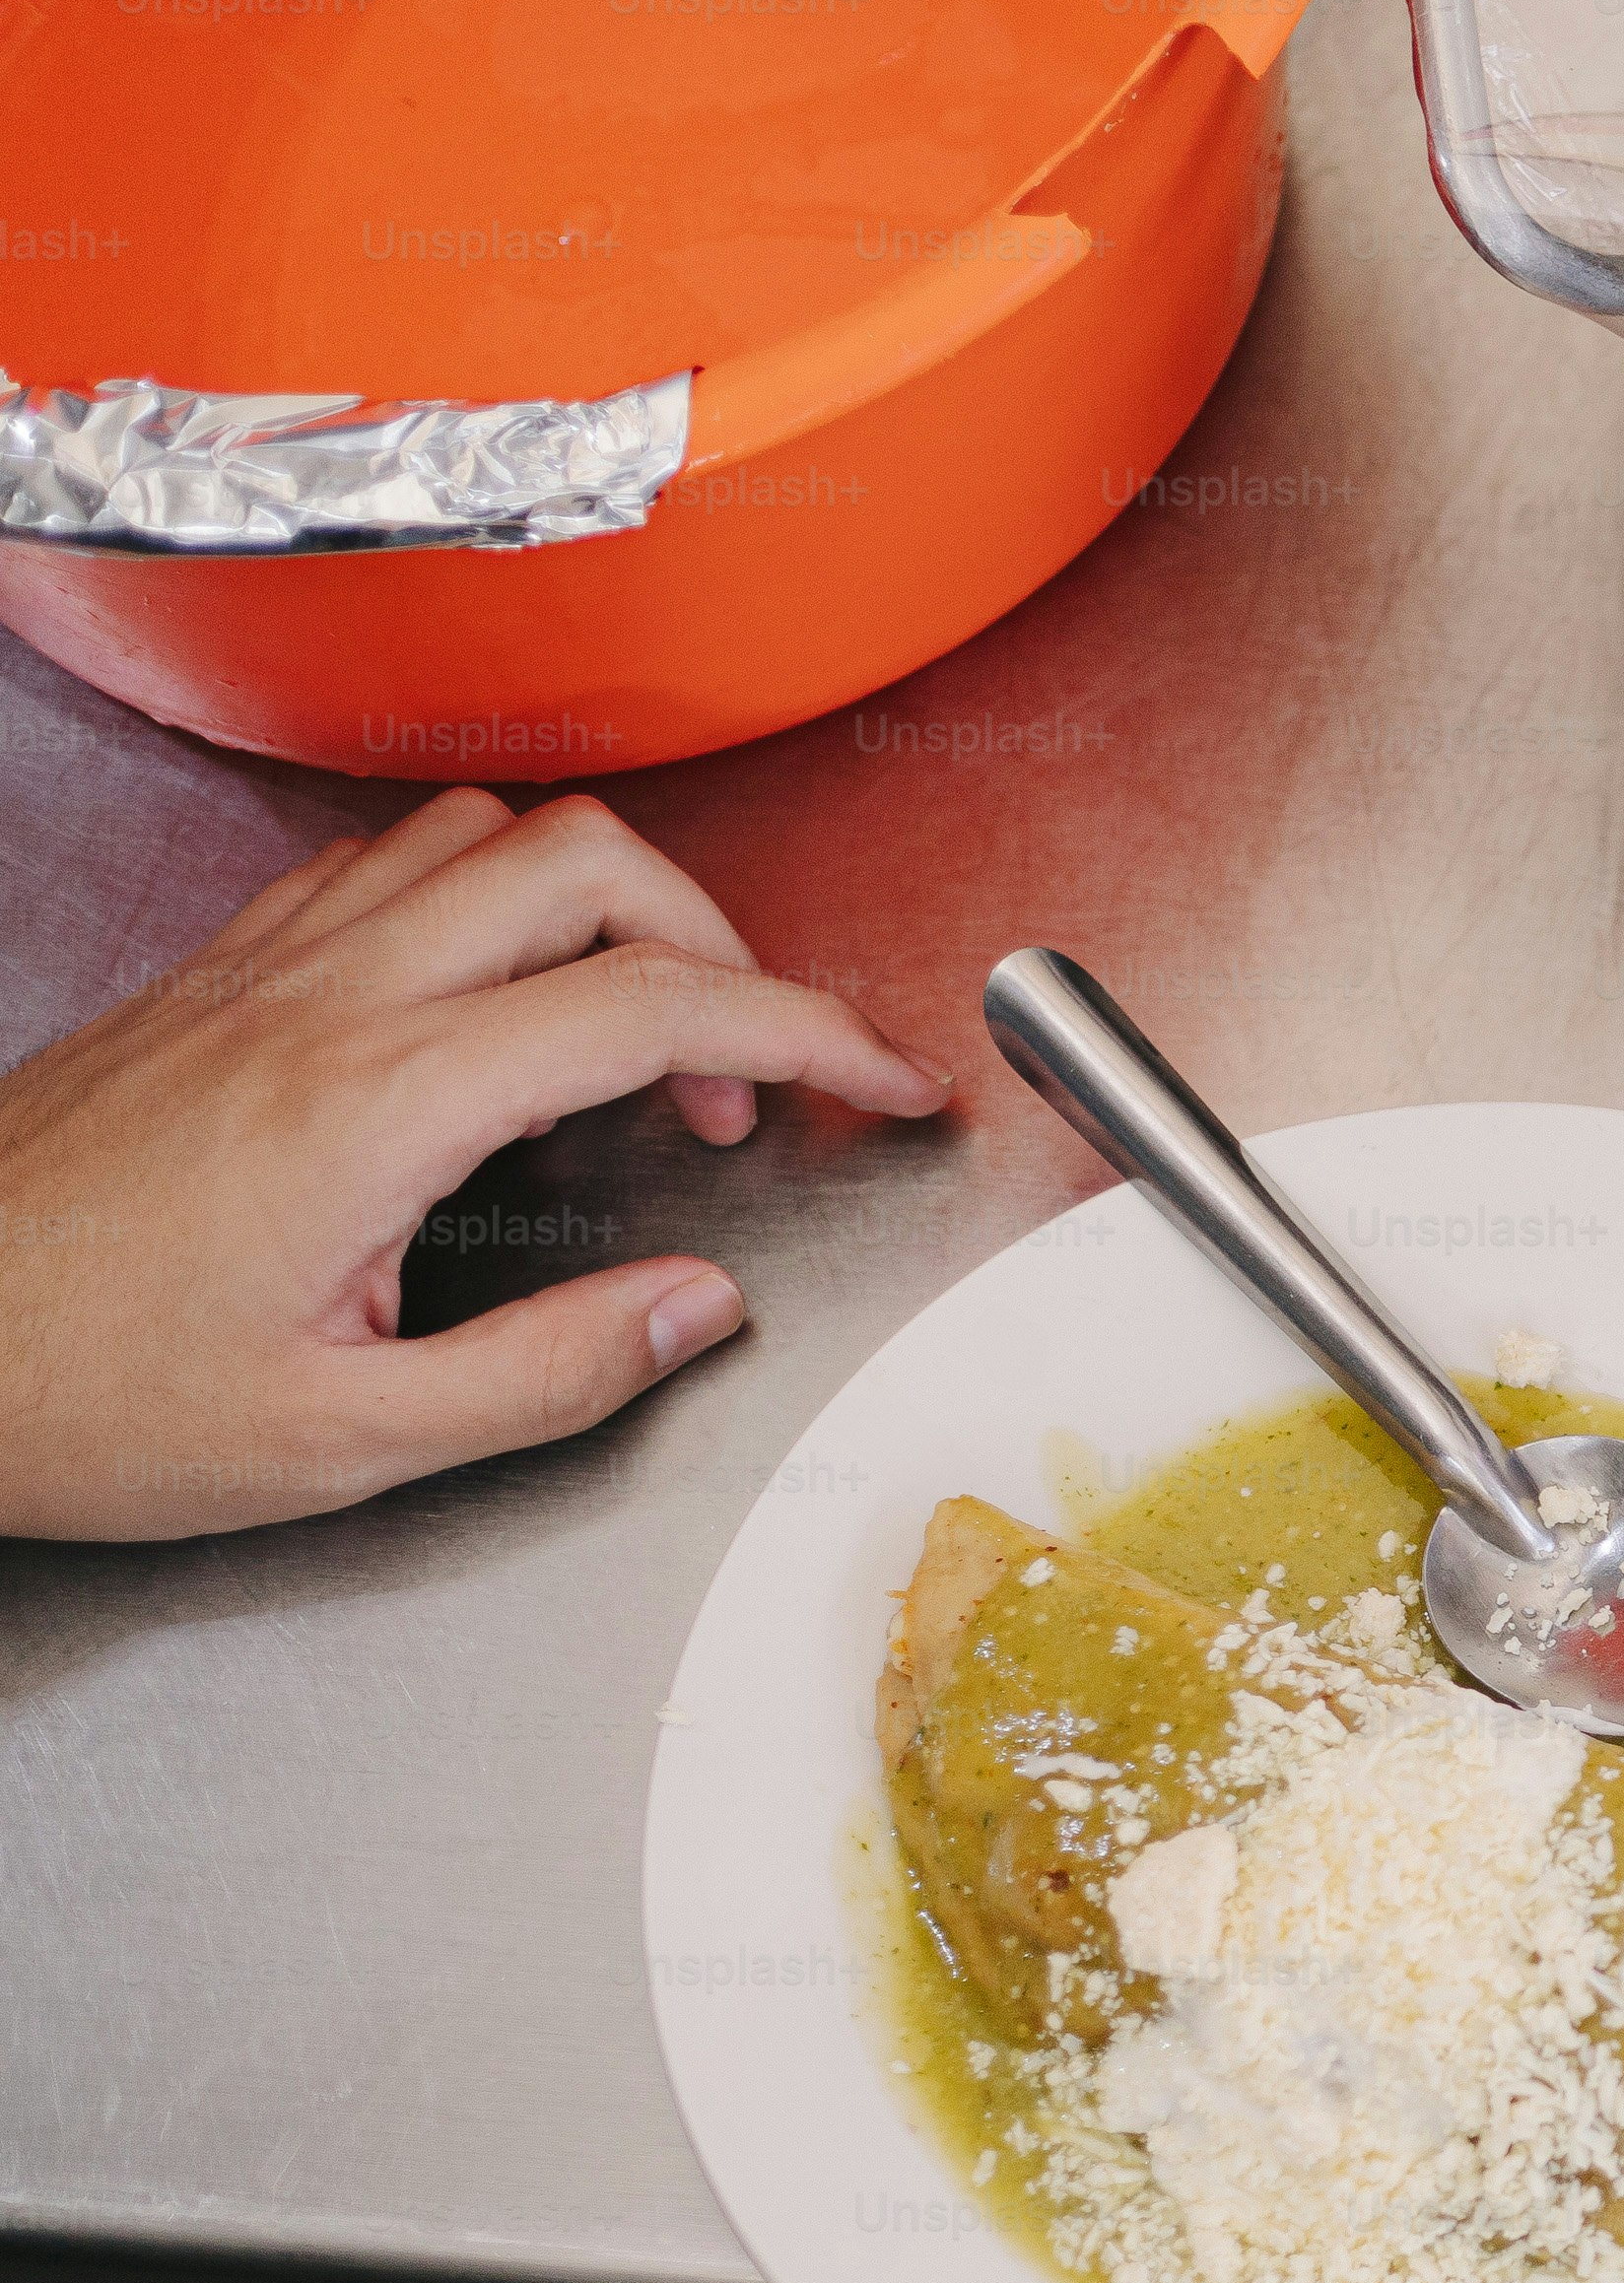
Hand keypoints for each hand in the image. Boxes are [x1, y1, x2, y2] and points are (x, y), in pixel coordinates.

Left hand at [0, 788, 950, 1540]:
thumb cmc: (82, 1392)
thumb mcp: (341, 1445)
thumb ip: (546, 1374)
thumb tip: (694, 1308)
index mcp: (378, 1107)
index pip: (655, 1007)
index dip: (812, 1034)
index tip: (882, 1084)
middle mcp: (326, 1001)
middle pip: (591, 864)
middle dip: (723, 948)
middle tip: (752, 1077)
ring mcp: (264, 970)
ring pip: (492, 837)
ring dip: (607, 912)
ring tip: (635, 1047)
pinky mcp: (216, 976)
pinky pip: (389, 867)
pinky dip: (494, 908)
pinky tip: (499, 1017)